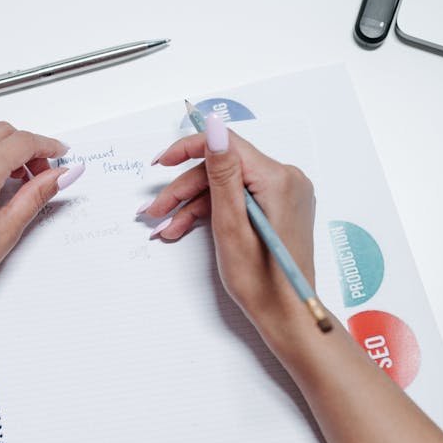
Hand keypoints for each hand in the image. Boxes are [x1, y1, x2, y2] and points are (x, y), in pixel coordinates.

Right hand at [144, 115, 316, 355]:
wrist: (287, 315)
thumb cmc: (261, 280)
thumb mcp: (231, 224)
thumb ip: (222, 172)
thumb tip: (214, 128)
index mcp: (278, 179)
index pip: (226, 145)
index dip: (188, 149)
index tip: (160, 162)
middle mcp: (287, 180)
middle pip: (223, 168)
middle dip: (185, 188)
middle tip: (156, 210)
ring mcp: (284, 194)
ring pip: (227, 185)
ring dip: (193, 203)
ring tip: (166, 226)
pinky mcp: (278, 207)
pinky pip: (239, 198)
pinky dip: (212, 211)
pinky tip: (185, 227)